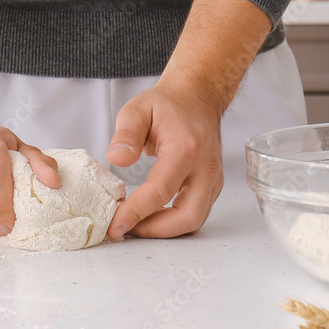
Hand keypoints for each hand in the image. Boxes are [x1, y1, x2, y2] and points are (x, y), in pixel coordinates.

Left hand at [104, 0, 272, 239]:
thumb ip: (126, 134)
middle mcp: (205, 167)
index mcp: (185, 148)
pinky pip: (197, 213)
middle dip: (154, 231)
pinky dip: (174, 222)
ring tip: (134, 225)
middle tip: (124, 230)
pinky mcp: (213, 185)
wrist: (197, 97)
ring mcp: (213, 178)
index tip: (114, 225)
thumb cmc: (166, 104)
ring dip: (164, 230)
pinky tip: (151, 217)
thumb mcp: (137, 109)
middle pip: (187, 217)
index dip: (136, 213)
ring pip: (195, 220)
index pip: (161, 191)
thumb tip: (117, 159)